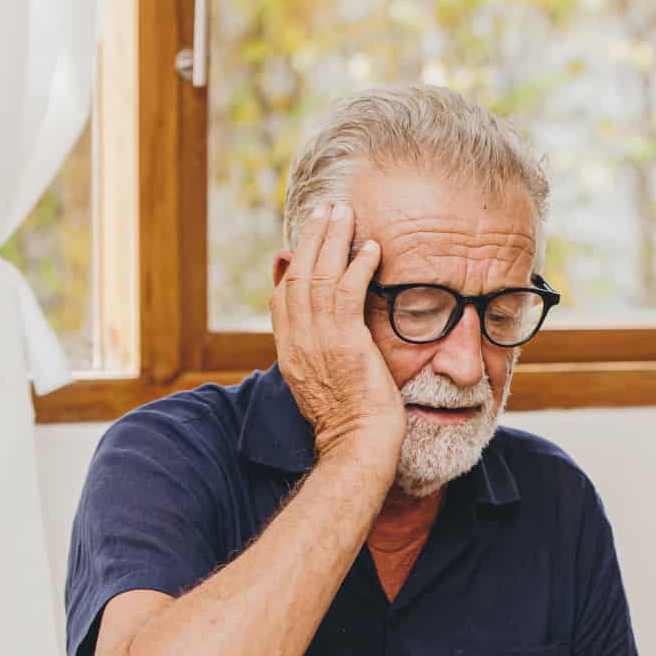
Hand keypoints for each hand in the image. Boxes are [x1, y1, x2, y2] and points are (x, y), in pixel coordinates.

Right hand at [270, 202, 404, 462]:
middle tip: (326, 209)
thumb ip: (323, 352)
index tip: (305, 241)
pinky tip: (372, 247)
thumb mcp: (326, 384)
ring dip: (334, 240)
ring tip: (345, 213)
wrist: (356, 446)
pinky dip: (359, 265)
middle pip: (297, 276)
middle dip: (312, 239)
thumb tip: (329, 331)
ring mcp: (317, 340)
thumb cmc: (351, 422)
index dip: (294, 266)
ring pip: (319, 276)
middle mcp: (297, 342)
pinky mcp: (343, 341)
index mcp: (290, 352)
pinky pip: (348, 291)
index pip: (283, 298)